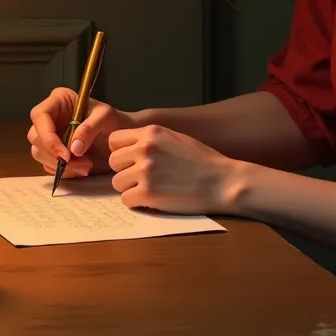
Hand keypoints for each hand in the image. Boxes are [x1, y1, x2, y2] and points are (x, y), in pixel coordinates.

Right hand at [28, 86, 140, 179]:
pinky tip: (82, 168)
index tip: (66, 154)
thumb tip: (73, 148)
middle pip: (35, 137)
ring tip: (86, 166)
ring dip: (61, 165)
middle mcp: (49, 117)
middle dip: (56, 154)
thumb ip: (90, 128)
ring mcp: (49, 135)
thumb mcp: (106, 117)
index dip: (47, 136)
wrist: (120, 137)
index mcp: (58, 100)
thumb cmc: (114, 120)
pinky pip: (49, 165)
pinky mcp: (52, 152)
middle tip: (81, 162)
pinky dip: (65, 171)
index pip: (40, 115)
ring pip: (39, 153)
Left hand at [108, 124, 237, 214]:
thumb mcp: (176, 139)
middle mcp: (145, 148)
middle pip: (113, 162)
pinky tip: (154, 200)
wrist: (222, 181)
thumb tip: (128, 148)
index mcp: (152, 132)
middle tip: (144, 178)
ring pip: (117, 182)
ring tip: (152, 189)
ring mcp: (145, 170)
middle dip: (125, 171)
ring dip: (131, 188)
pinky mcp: (147, 193)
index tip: (132, 161)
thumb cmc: (202, 162)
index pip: (115, 140)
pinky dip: (138, 203)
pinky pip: (126, 200)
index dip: (121, 152)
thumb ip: (152, 140)